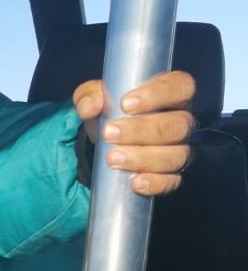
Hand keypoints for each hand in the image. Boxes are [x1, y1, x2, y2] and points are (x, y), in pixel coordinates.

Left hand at [73, 70, 194, 195]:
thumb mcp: (95, 98)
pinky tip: (135, 182)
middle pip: (177, 125)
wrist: (106, 143)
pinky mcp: (172, 176)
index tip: (125, 104)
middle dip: (141, 130)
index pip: (180, 86)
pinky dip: (155, 183)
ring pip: (176, 155)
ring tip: (112, 159)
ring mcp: (179, 150)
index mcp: (171, 94)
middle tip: (109, 134)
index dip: (157, 94)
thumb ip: (89, 96)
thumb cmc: (109, 112)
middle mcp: (181, 122)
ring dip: (143, 158)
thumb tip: (90, 107)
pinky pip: (172, 182)